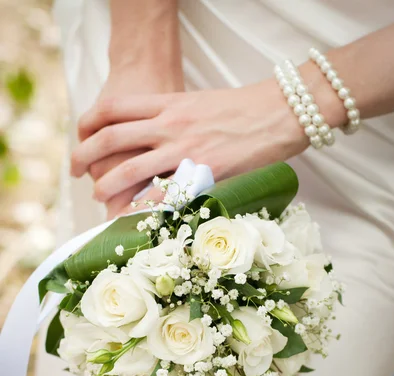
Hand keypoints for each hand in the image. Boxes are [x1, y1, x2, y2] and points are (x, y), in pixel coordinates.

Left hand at [71, 80, 307, 210]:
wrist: (278, 112)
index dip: (90, 121)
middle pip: (112, 137)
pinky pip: (163, 194)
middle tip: (76, 170)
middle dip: (85, 155)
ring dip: (107, 184)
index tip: (81, 135)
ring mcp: (184, 148)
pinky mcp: (201, 172)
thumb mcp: (200, 103)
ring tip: (97, 195)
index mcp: (168, 102)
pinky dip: (143, 207)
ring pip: (130, 168)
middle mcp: (169, 123)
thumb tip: (155, 135)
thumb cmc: (242, 109)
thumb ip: (174, 116)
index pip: (114, 107)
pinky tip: (131, 217)